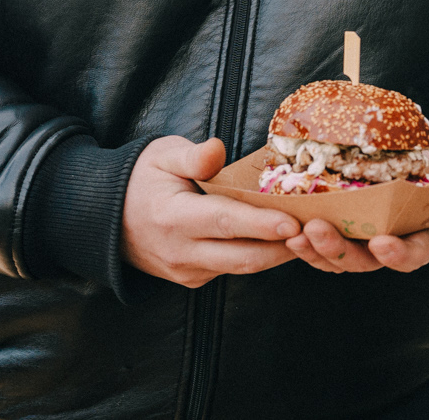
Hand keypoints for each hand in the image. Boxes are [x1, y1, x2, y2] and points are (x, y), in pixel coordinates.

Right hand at [121, 136, 302, 287]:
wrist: (107, 219)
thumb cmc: (141, 179)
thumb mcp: (161, 155)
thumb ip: (192, 156)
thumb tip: (218, 149)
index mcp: (174, 217)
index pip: (226, 222)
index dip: (262, 224)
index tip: (295, 222)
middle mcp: (182, 252)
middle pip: (244, 256)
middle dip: (286, 246)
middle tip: (322, 229)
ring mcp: (189, 271)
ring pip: (243, 267)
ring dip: (279, 253)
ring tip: (314, 232)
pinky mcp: (194, 279)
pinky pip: (233, 269)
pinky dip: (260, 255)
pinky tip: (285, 238)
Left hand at [287, 141, 428, 273]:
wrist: (423, 177)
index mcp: (422, 239)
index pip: (412, 255)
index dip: (398, 254)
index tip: (383, 242)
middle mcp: (390, 248)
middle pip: (364, 261)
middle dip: (340, 250)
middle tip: (318, 231)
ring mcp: (362, 243)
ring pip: (336, 258)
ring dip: (314, 249)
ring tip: (295, 232)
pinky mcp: (341, 232)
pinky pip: (319, 245)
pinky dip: (302, 240)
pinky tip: (286, 226)